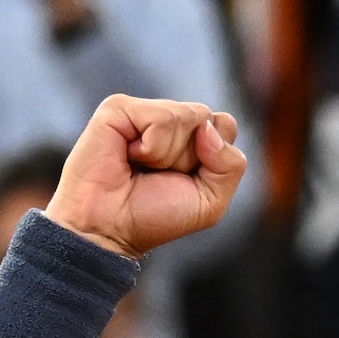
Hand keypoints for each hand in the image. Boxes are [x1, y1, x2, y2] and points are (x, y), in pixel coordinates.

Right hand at [45, 96, 248, 259]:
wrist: (108, 229)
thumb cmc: (153, 216)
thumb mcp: (210, 202)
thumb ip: (230, 165)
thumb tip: (208, 127)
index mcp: (189, 136)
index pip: (225, 124)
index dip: (213, 157)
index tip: (184, 179)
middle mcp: (167, 119)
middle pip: (207, 118)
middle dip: (191, 157)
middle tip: (158, 175)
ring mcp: (142, 111)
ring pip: (187, 116)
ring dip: (168, 154)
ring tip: (140, 167)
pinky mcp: (118, 108)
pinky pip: (160, 118)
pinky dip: (151, 146)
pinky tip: (128, 156)